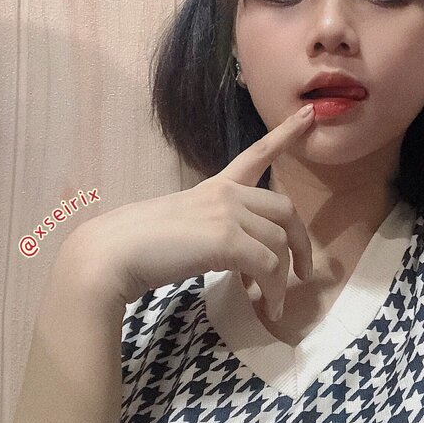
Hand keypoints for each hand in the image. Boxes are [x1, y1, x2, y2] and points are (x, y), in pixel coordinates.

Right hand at [74, 102, 316, 318]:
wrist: (112, 255)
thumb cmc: (136, 246)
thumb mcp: (182, 228)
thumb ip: (211, 233)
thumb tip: (236, 261)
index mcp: (214, 187)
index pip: (257, 154)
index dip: (287, 134)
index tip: (311, 114)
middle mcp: (226, 194)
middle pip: (286, 210)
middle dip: (301, 243)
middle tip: (304, 272)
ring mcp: (228, 214)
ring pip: (280, 244)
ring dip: (282, 279)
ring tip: (271, 303)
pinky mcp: (228, 241)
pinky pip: (270, 268)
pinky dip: (274, 292)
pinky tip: (267, 309)